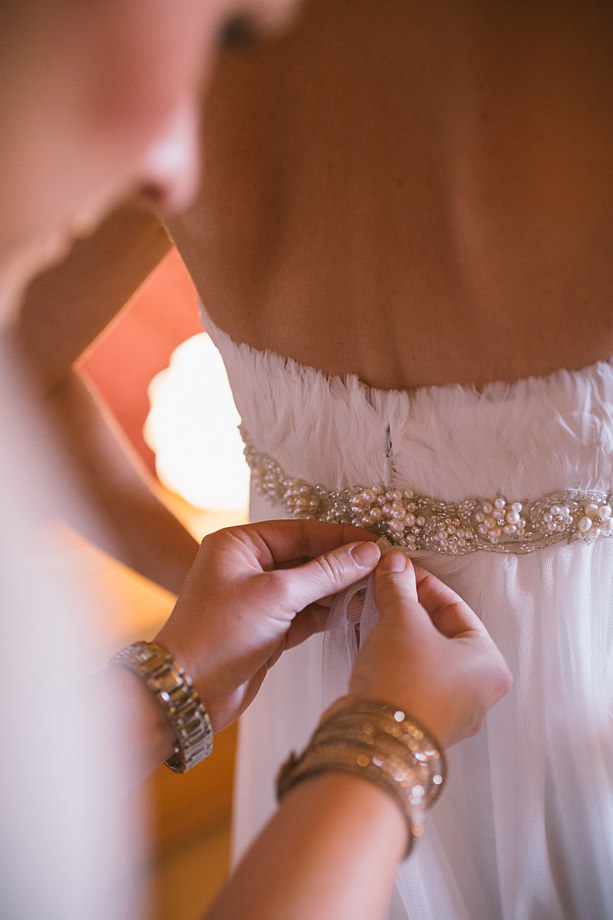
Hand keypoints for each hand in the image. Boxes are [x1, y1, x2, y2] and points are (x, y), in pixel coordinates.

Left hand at [155, 520, 380, 730]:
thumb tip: (366, 552)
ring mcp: (258, 598)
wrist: (189, 692)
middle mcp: (247, 566)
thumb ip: (325, 572)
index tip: (376, 542)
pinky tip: (356, 611)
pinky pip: (306, 613)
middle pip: (307, 557)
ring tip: (377, 589)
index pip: (300, 531)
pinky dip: (329, 613)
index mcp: (240, 545)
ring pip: (310, 587)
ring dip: (340, 590)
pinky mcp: (268, 628)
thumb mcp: (277, 595)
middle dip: (343, 564)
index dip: (340, 536)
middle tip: (384, 567)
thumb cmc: (218, 635)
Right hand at [347, 551, 512, 747]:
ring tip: (370, 611)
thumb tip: (394, 563)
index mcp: (490, 664)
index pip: (456, 608)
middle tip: (382, 588)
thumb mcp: (402, 620)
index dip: (423, 582)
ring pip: (422, 656)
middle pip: (440, 632)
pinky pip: (408, 679)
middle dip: (407, 607)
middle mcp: (476, 691)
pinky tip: (367, 641)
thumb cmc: (404, 683)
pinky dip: (390, 658)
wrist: (375, 742)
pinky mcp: (418, 722)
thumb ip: (399, 587)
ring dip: (396, 632)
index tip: (398, 568)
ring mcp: (448, 711)